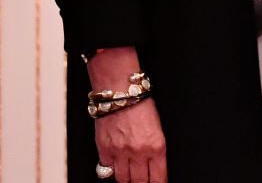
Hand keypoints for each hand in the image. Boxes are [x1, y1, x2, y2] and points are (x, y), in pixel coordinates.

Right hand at [88, 47, 165, 182]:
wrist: (120, 88)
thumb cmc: (140, 102)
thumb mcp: (157, 126)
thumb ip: (154, 149)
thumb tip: (152, 168)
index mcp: (156, 145)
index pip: (158, 178)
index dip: (156, 182)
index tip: (155, 182)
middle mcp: (139, 151)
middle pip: (139, 182)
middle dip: (141, 181)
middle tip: (140, 178)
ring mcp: (120, 151)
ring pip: (122, 179)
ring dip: (126, 176)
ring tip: (128, 170)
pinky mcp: (104, 148)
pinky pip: (106, 169)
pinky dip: (110, 167)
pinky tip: (115, 161)